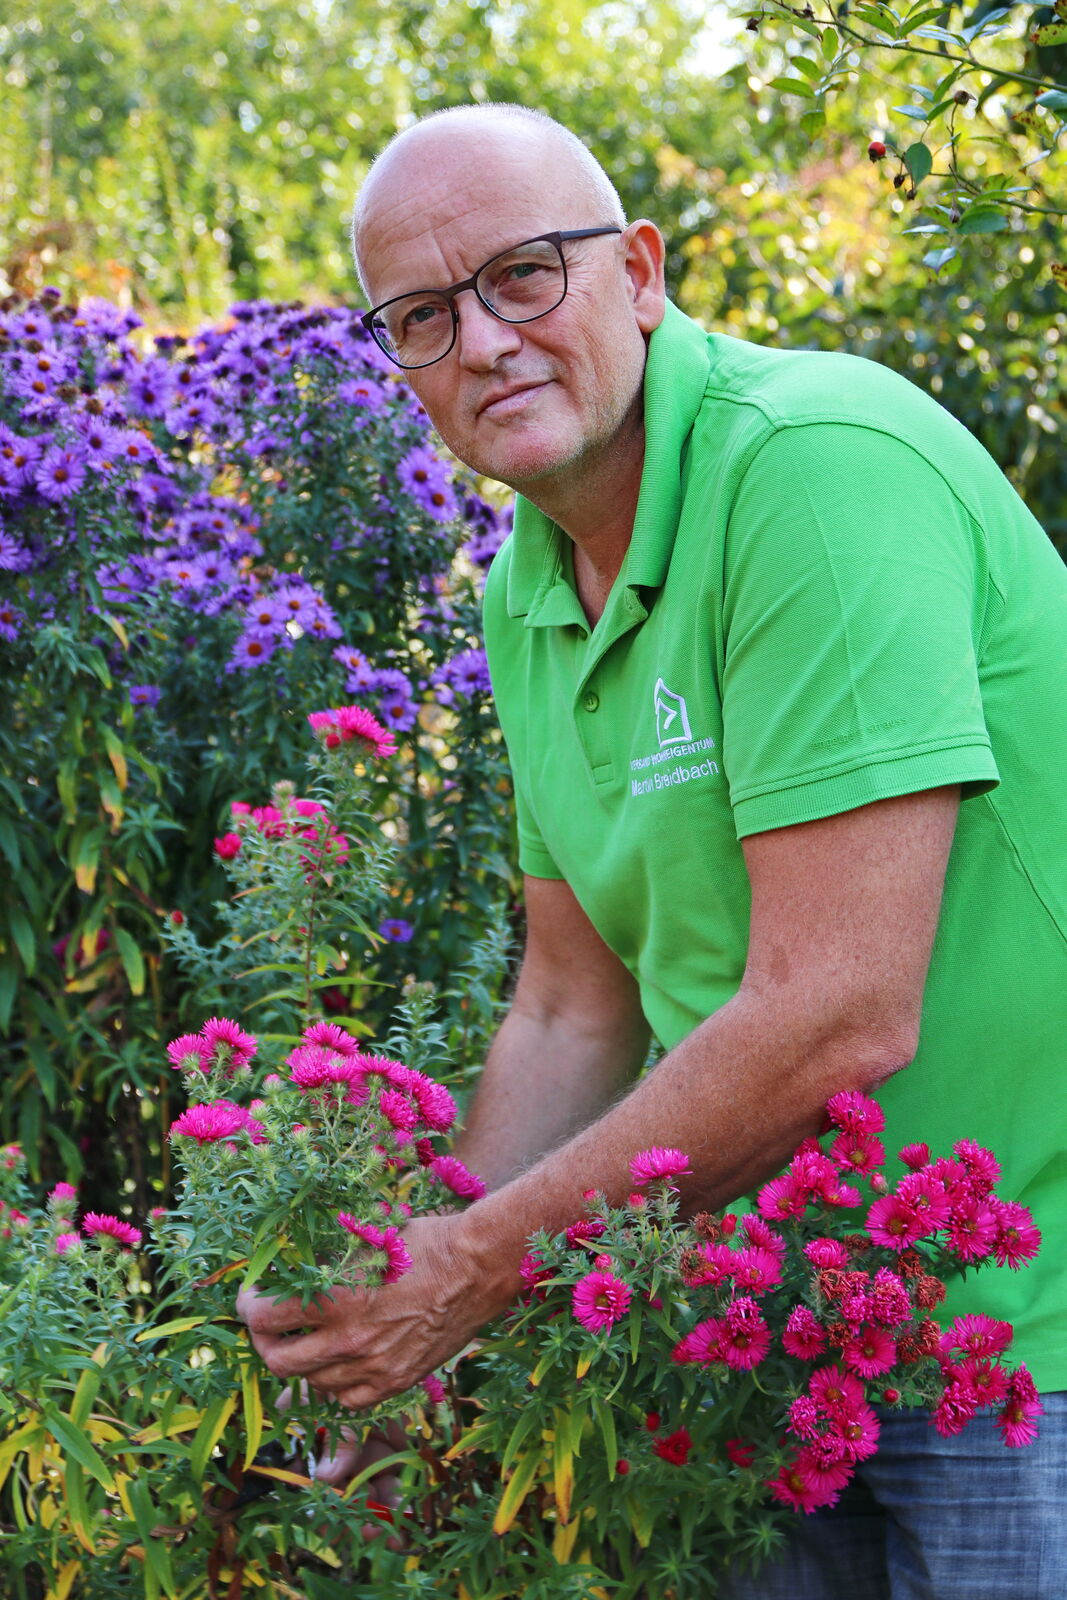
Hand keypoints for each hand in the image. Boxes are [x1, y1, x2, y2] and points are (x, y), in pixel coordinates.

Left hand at [236, 1213, 499, 1408]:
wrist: (478, 1268)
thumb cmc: (424, 1242)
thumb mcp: (366, 1240)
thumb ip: (326, 1260)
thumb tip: (288, 1267)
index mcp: (338, 1300)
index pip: (267, 1317)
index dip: (249, 1307)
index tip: (249, 1300)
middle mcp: (350, 1342)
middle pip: (278, 1361)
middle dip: (265, 1342)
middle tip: (269, 1327)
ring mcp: (373, 1368)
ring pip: (311, 1384)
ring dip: (300, 1362)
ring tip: (305, 1341)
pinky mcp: (396, 1382)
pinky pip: (347, 1400)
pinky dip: (334, 1385)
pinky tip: (338, 1362)